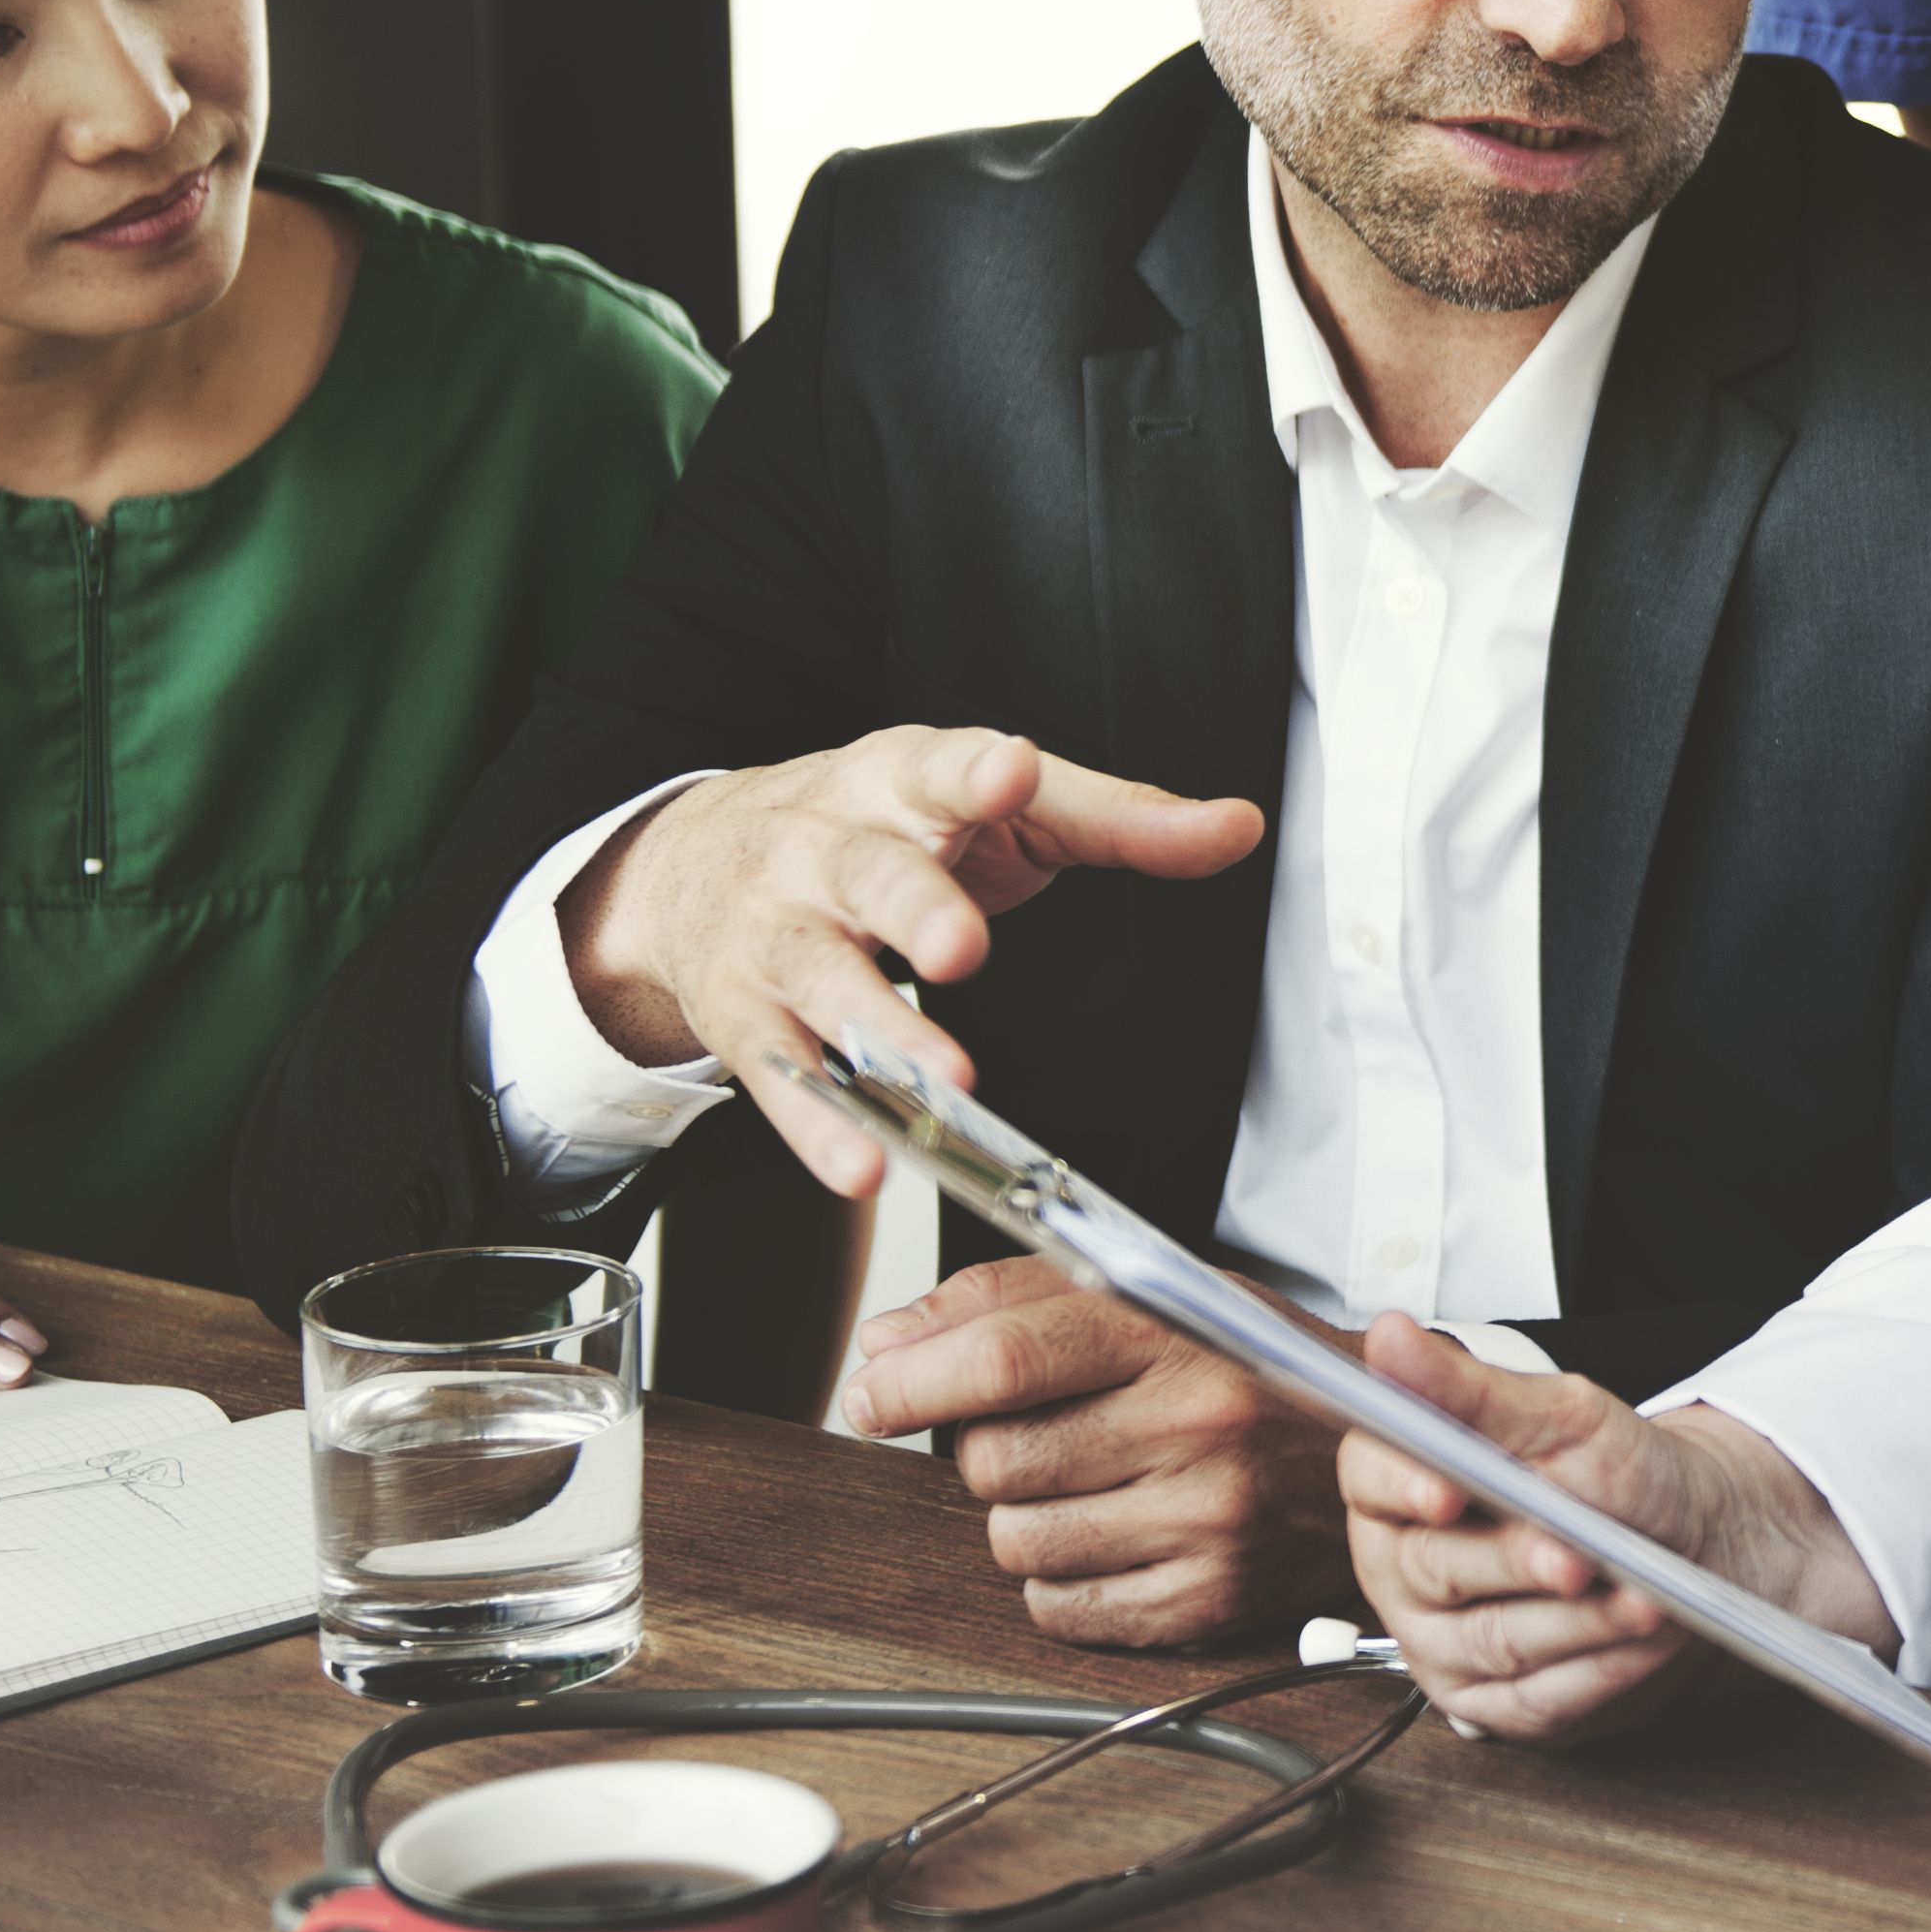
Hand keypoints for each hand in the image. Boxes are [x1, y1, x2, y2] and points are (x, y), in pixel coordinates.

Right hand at [561, 727, 1264, 1193]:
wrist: (693, 858)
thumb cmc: (880, 825)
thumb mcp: (998, 807)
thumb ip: (1119, 818)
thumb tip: (1236, 827)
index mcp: (901, 782)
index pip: (940, 768)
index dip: (975, 772)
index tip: (1012, 771)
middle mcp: (826, 849)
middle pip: (873, 877)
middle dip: (918, 912)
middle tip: (963, 950)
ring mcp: (777, 931)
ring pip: (824, 980)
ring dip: (883, 1033)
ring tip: (941, 1081)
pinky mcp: (744, 1013)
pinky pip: (780, 1073)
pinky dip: (819, 1124)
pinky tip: (863, 1163)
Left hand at [838, 1256, 1344, 1646]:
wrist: (1392, 1452)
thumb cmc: (1259, 1368)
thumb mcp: (1159, 1292)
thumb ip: (1016, 1299)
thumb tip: (887, 1345)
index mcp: (1180, 1332)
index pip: (1005, 1356)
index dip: (911, 1379)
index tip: (871, 1392)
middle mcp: (1196, 1425)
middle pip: (992, 1459)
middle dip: (985, 1448)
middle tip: (1042, 1429)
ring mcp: (1203, 1521)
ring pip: (1014, 1540)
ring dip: (1023, 1515)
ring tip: (1090, 1482)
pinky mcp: (1206, 1600)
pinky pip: (1057, 1607)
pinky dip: (1059, 1579)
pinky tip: (1111, 1536)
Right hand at [1334, 1319, 1893, 1741]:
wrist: (1688, 1546)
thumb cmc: (1617, 1474)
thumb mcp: (1560, 1415)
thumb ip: (1471, 1388)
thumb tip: (1389, 1336)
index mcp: (1402, 1482)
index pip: (1370, 1477)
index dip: (1404, 1484)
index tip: (1446, 1490)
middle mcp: (1405, 1567)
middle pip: (1435, 1568)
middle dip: (1516, 1560)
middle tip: (1577, 1555)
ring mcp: (1441, 1644)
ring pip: (1494, 1641)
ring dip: (1579, 1622)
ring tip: (1645, 1598)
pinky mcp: (1493, 1705)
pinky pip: (1538, 1698)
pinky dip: (1602, 1668)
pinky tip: (1644, 1640)